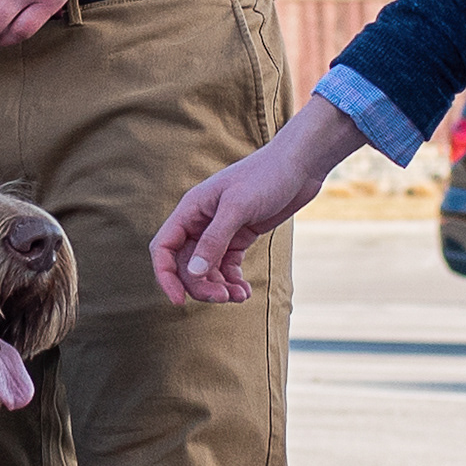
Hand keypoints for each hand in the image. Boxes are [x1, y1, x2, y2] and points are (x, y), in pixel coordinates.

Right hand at [151, 97, 369, 303]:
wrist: (301, 164)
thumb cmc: (267, 176)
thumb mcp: (238, 208)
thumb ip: (214, 241)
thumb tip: (192, 273)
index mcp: (191, 210)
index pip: (164, 248)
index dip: (165, 276)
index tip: (178, 301)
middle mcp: (201, 221)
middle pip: (186, 264)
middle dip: (200, 285)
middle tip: (222, 297)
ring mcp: (221, 230)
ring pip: (207, 269)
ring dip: (219, 287)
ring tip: (239, 296)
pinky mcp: (241, 236)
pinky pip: (228, 266)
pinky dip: (233, 282)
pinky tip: (245, 292)